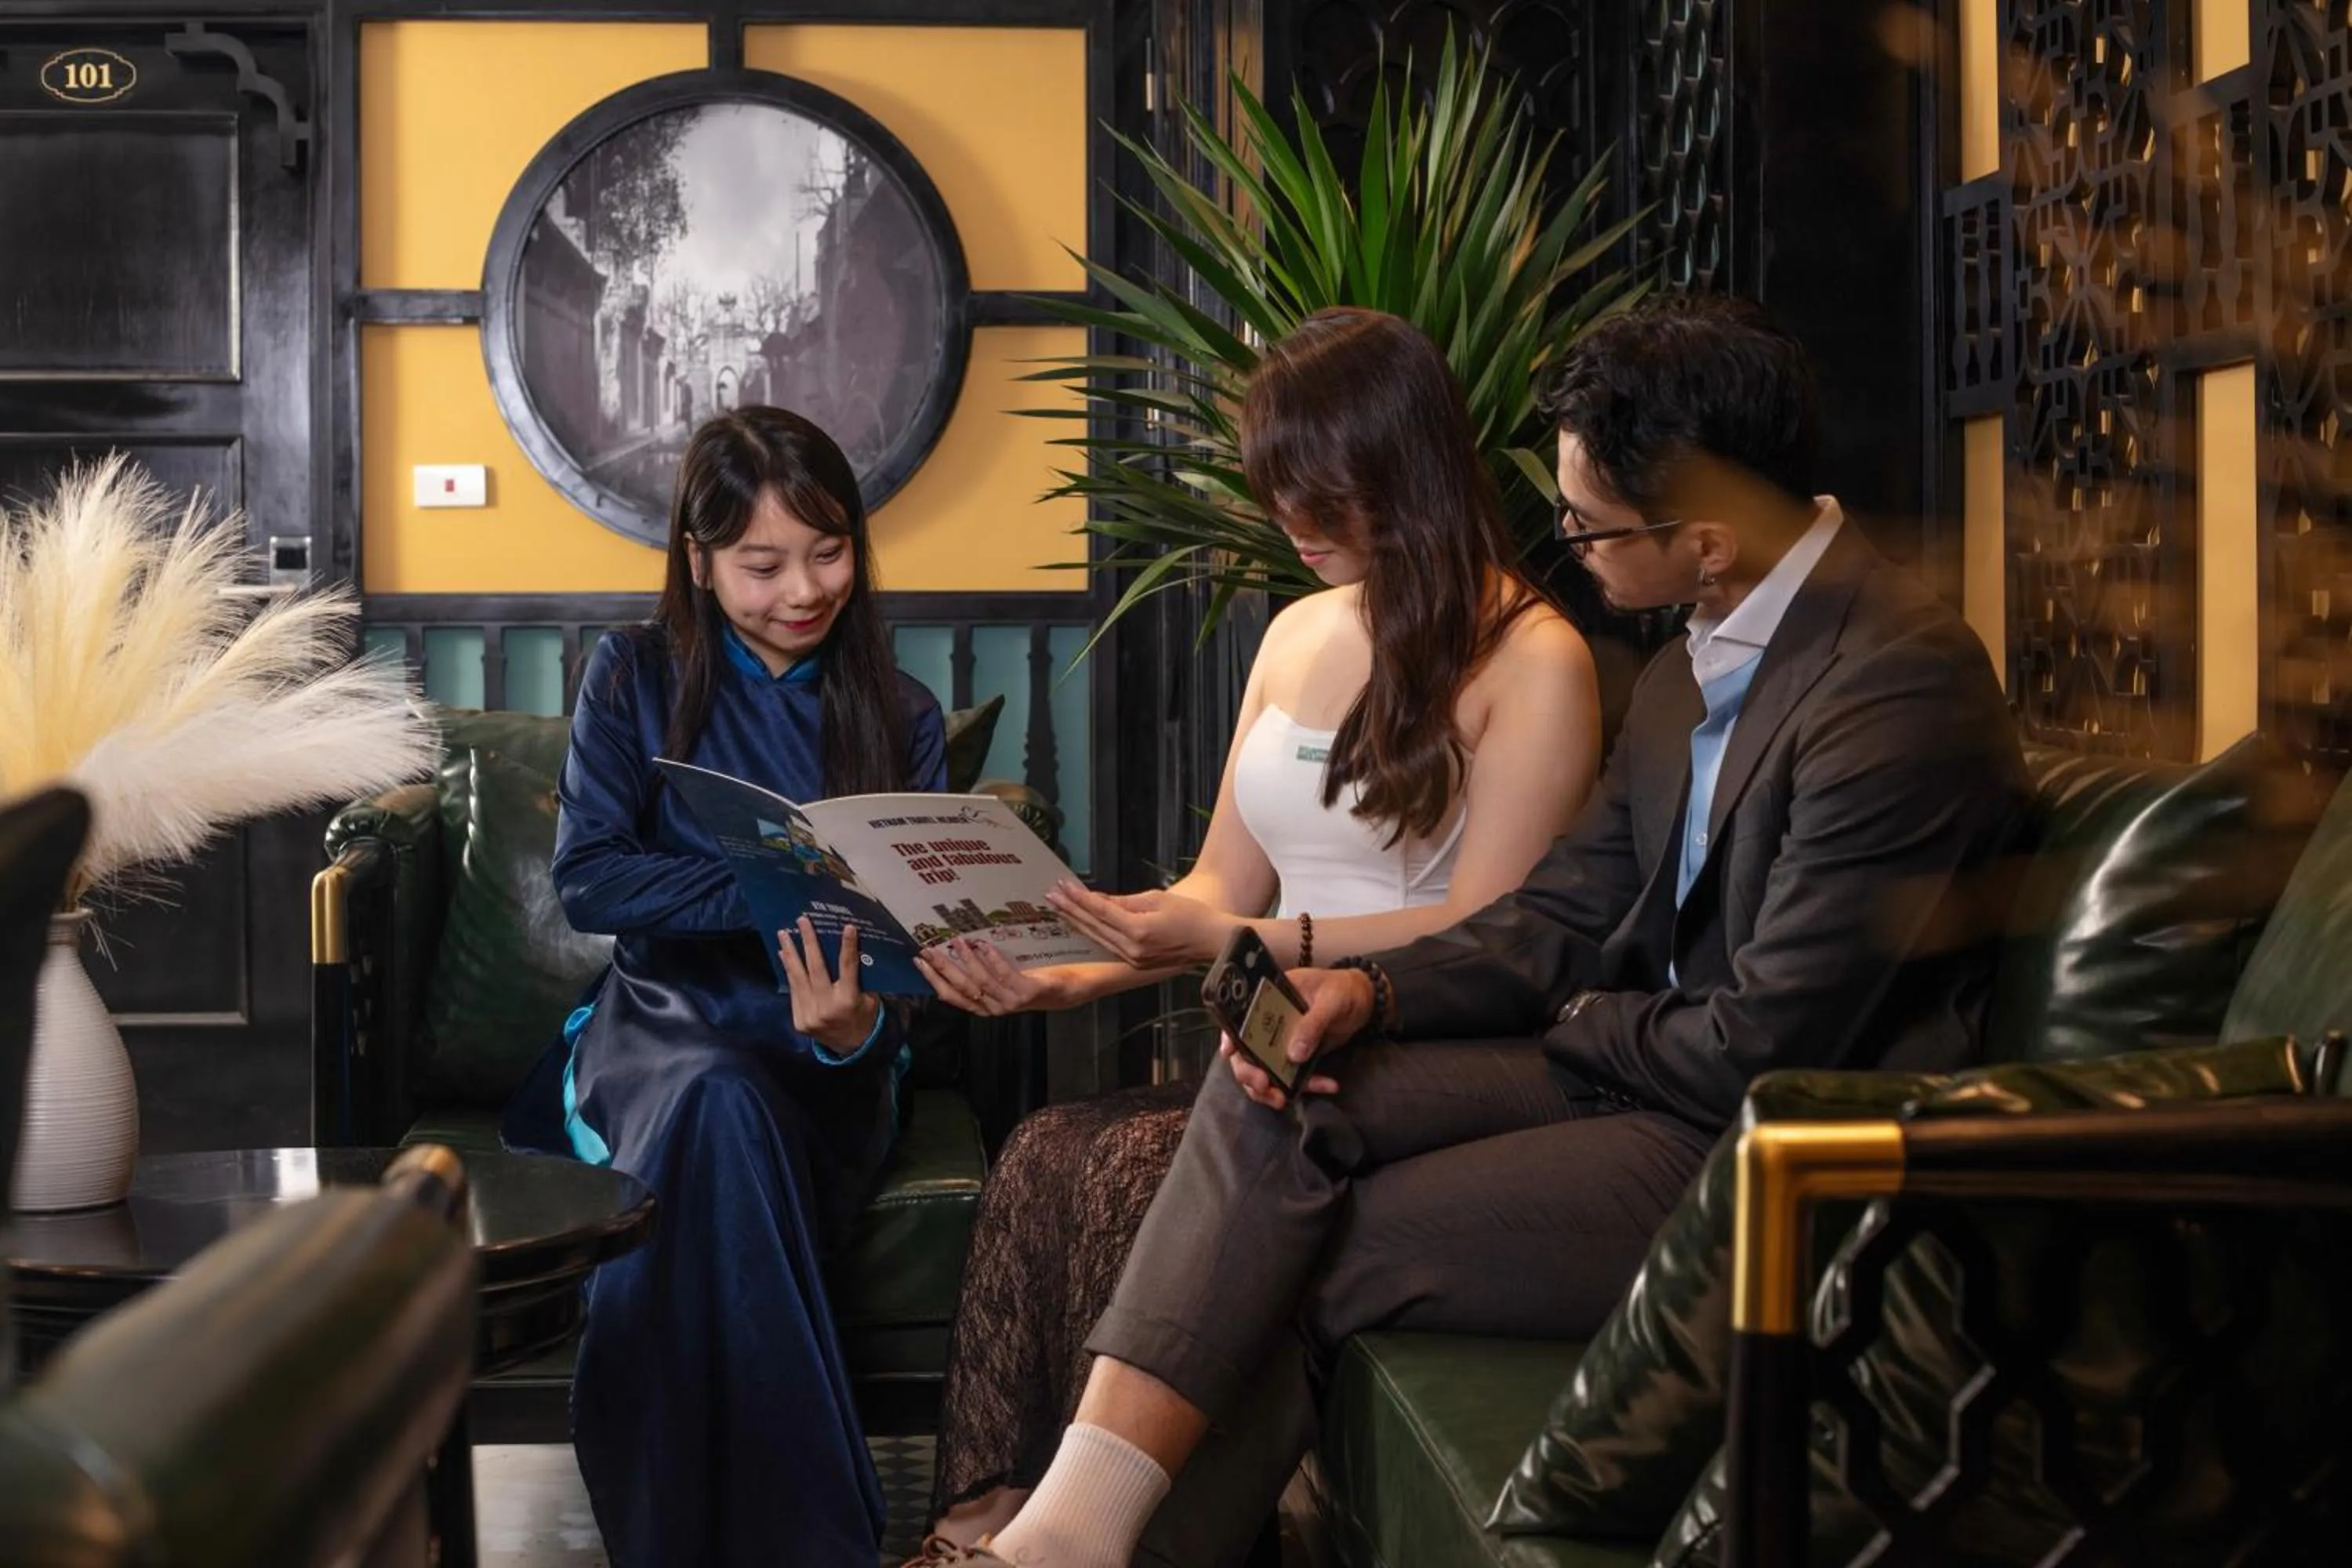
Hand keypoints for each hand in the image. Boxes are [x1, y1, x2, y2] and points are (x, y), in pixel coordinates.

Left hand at [778, 917, 881, 1054]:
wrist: (852, 1047)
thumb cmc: (864, 1016)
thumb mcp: (869, 996)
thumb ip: (857, 976)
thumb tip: (847, 946)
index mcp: (849, 1000)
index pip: (848, 967)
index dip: (848, 946)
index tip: (847, 927)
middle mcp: (827, 1007)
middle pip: (816, 968)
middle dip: (808, 941)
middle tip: (802, 920)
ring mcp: (810, 1015)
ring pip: (798, 978)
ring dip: (790, 953)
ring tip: (783, 934)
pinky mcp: (799, 1020)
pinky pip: (794, 991)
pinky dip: (789, 972)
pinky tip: (784, 955)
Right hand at [915, 939, 1076, 1016]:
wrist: (1071, 988)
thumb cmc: (1036, 978)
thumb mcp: (1005, 976)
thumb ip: (984, 970)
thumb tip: (957, 947)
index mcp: (986, 1004)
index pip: (952, 995)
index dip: (934, 979)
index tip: (920, 960)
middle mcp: (996, 1007)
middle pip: (962, 989)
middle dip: (943, 968)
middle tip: (929, 949)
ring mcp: (1012, 1002)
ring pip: (981, 982)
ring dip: (967, 960)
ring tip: (957, 941)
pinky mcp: (1028, 993)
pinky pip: (1005, 976)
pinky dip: (993, 960)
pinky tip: (984, 945)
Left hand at [1047, 881, 1233, 967]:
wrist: (1213, 941)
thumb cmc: (1191, 915)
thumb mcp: (1158, 899)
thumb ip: (1126, 901)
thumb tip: (1098, 899)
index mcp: (1139, 931)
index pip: (1101, 911)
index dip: (1079, 898)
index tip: (1062, 886)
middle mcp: (1133, 949)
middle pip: (1094, 927)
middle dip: (1071, 909)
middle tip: (1051, 894)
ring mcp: (1134, 960)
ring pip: (1098, 939)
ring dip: (1077, 922)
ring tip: (1059, 907)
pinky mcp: (1137, 964)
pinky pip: (1108, 946)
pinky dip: (1094, 933)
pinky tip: (1081, 923)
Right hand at [1222, 967, 1370, 1109]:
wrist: (1364, 1001)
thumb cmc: (1342, 990)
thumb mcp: (1331, 1001)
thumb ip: (1313, 1024)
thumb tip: (1295, 1055)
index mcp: (1269, 1000)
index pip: (1239, 1018)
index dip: (1230, 1036)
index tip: (1229, 1053)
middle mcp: (1269, 1024)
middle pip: (1246, 1053)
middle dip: (1249, 1073)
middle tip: (1263, 1085)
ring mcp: (1282, 1043)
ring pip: (1265, 1071)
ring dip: (1270, 1089)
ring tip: (1283, 1100)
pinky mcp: (1299, 1057)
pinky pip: (1295, 1077)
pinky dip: (1308, 1086)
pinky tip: (1328, 1085)